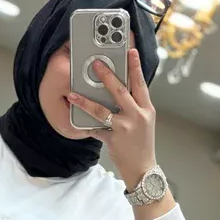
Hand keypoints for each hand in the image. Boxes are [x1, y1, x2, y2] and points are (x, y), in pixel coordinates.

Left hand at [68, 48, 156, 190]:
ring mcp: (124, 127)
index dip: (135, 66)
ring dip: (85, 101)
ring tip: (73, 94)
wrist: (143, 168)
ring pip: (101, 110)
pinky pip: (95, 129)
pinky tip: (77, 122)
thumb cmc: (142, 143)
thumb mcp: (144, 121)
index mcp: (146, 109)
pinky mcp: (113, 139)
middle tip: (95, 63)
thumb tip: (120, 91)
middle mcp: (137, 115)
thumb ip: (135, 106)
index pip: (140, 83)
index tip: (131, 51)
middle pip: (120, 91)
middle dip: (106, 75)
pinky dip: (86, 126)